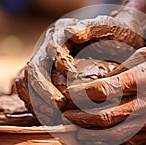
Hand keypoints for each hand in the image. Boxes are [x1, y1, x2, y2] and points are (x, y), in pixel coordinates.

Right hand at [15, 13, 143, 124]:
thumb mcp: (108, 26)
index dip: (57, 64)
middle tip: (57, 107)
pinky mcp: (46, 77)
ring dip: (36, 100)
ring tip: (52, 117)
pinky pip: (30, 91)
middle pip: (34, 68)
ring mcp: (45, 63)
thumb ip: (92, 27)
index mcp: (60, 33)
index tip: (72, 75)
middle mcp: (48, 47)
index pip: (51, 49)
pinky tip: (49, 118)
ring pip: (27, 81)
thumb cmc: (114, 32)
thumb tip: (75, 33)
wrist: (118, 38)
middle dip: (43, 89)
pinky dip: (36, 105)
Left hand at [64, 47, 145, 144]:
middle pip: (103, 117)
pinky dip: (108, 142)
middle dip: (78, 118)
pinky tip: (95, 138)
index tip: (68, 95)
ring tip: (73, 131)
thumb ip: (120, 70)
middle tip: (64, 115)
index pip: (101, 91)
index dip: (78, 95)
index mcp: (143, 78)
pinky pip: (128, 142)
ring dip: (88, 135)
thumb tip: (98, 83)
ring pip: (112, 136)